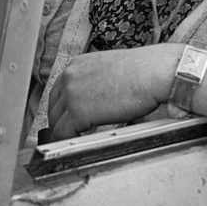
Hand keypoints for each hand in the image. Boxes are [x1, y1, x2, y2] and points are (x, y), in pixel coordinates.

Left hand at [48, 44, 181, 139]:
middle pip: (53, 106)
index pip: (58, 90)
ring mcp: (71, 93)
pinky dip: (70, 140)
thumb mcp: (110, 69)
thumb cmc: (142, 70)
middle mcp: (70, 75)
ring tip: (78, 139)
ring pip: (56, 122)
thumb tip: (95, 98)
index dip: (63, 107)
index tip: (68, 117)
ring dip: (66, 132)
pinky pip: (64, 133)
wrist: (152, 72)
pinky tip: (83, 141)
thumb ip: (95, 81)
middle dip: (61, 120)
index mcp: (78, 64)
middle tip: (72, 132)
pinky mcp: (78, 112)